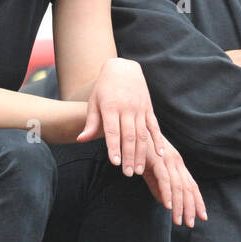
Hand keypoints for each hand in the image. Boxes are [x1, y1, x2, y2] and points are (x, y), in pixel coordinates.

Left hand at [76, 57, 166, 175]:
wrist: (123, 68)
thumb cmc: (104, 88)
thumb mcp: (94, 102)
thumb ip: (91, 122)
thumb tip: (80, 140)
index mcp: (111, 107)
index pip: (112, 131)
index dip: (114, 147)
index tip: (115, 163)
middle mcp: (127, 108)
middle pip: (129, 136)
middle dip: (129, 156)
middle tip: (128, 173)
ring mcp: (140, 109)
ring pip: (142, 135)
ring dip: (141, 153)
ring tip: (140, 170)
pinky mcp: (149, 109)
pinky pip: (154, 127)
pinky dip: (158, 140)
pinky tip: (159, 154)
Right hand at [142, 135, 206, 227]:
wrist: (128, 133)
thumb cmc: (140, 152)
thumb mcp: (151, 172)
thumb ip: (158, 187)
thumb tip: (165, 203)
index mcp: (177, 164)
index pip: (192, 186)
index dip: (198, 201)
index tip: (202, 217)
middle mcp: (176, 162)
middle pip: (188, 188)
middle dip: (191, 208)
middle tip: (190, 224)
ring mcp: (167, 160)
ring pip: (178, 186)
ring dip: (179, 205)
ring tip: (178, 221)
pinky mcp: (157, 160)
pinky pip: (164, 180)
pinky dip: (167, 194)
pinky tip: (167, 206)